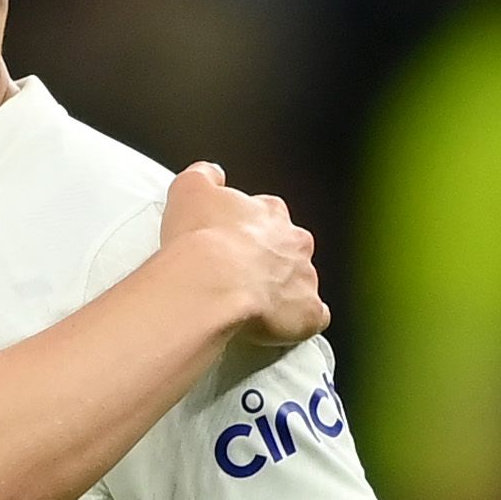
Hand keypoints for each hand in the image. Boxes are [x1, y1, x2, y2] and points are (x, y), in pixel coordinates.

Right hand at [163, 163, 327, 346]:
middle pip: (290, 248)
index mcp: (269, 214)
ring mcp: (305, 278)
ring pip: (301, 283)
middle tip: (240, 275)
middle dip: (271, 260)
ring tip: (251, 305)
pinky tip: (276, 326)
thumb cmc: (201, 240)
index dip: (249, 231)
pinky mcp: (308, 312)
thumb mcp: (189, 189)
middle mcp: (294, 242)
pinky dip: (298, 321)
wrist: (211, 282)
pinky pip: (311, 317)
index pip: (268, 216)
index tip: (231, 241)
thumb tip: (211, 173)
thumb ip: (204, 176)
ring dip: (282, 292)